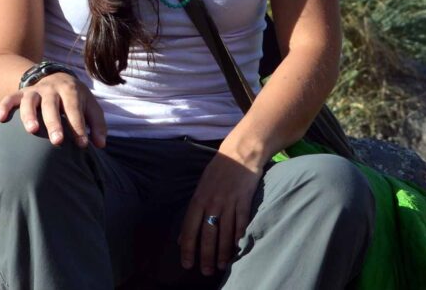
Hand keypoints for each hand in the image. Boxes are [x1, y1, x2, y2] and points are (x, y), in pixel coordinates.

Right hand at [0, 72, 106, 148]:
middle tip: (57, 141)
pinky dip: (4, 106)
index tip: (83, 145)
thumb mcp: (90, 106)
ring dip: (29, 114)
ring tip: (32, 130)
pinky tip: (1, 119)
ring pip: (30, 101)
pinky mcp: (20, 93)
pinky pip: (9, 98)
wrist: (56, 77)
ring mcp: (35, 91)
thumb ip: (97, 125)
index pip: (75, 110)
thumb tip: (100, 145)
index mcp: (72, 91)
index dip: (79, 127)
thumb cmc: (76, 99)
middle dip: (55, 123)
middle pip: (52, 106)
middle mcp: (52, 89)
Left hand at [178, 147, 262, 275]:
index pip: (189, 229)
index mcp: (198, 199)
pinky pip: (241, 222)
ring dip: (222, 251)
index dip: (188, 248)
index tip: (187, 264)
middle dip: (206, 256)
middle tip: (205, 271)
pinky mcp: (244, 199)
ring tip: (221, 265)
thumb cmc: (219, 170)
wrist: (241, 152)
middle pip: (208, 234)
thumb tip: (181, 237)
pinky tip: (237, 248)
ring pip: (225, 232)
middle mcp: (212, 202)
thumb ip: (192, 212)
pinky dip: (239, 236)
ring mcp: (229, 201)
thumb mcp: (201, 187)